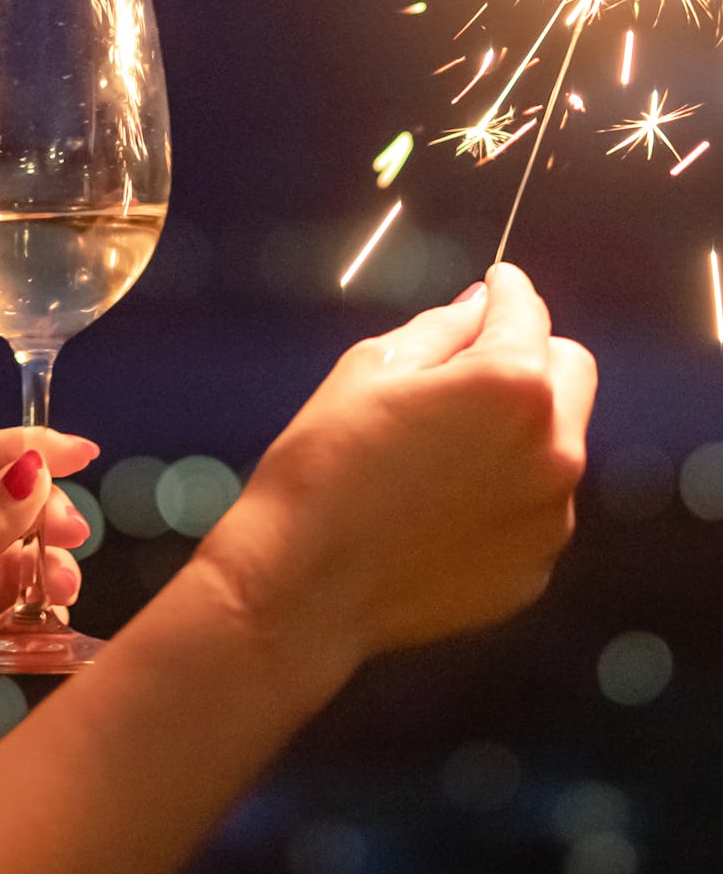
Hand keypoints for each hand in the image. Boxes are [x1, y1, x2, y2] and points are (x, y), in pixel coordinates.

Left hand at [0, 429, 97, 808]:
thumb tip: (32, 469)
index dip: (19, 449)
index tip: (80, 451)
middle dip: (41, 513)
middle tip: (72, 531)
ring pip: (16, 570)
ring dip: (49, 570)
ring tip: (62, 591)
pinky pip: (22, 633)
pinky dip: (46, 628)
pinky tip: (56, 633)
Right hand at [197, 264, 596, 666]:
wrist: (303, 587)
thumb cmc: (324, 468)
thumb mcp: (372, 369)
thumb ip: (443, 328)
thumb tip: (482, 307)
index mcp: (512, 386)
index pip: (528, 311)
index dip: (506, 291)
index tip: (497, 286)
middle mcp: (553, 449)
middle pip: (569, 371)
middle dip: (528, 357)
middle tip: (469, 368)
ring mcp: (549, 516)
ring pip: (556, 443)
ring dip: (519, 430)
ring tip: (442, 451)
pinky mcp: (534, 567)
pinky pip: (535, 507)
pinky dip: (505, 494)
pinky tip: (441, 505)